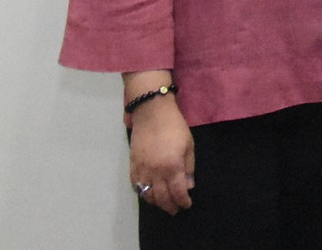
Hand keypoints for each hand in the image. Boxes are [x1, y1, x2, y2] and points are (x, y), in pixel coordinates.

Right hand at [128, 99, 194, 214]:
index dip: (183, 202)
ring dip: (156, 202)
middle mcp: (156, 172)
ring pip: (147, 195)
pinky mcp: (132, 165)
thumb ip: (188, 168)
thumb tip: (188, 186)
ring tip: (163, 203)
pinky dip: (142, 192)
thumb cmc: (174, 126)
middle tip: (175, 209)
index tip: (186, 204)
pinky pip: (136, 185)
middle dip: (170, 206)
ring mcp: (142, 169)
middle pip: (162, 198)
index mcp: (172, 167)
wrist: (152, 112)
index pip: (177, 193)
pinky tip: (148, 193)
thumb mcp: (189, 145)